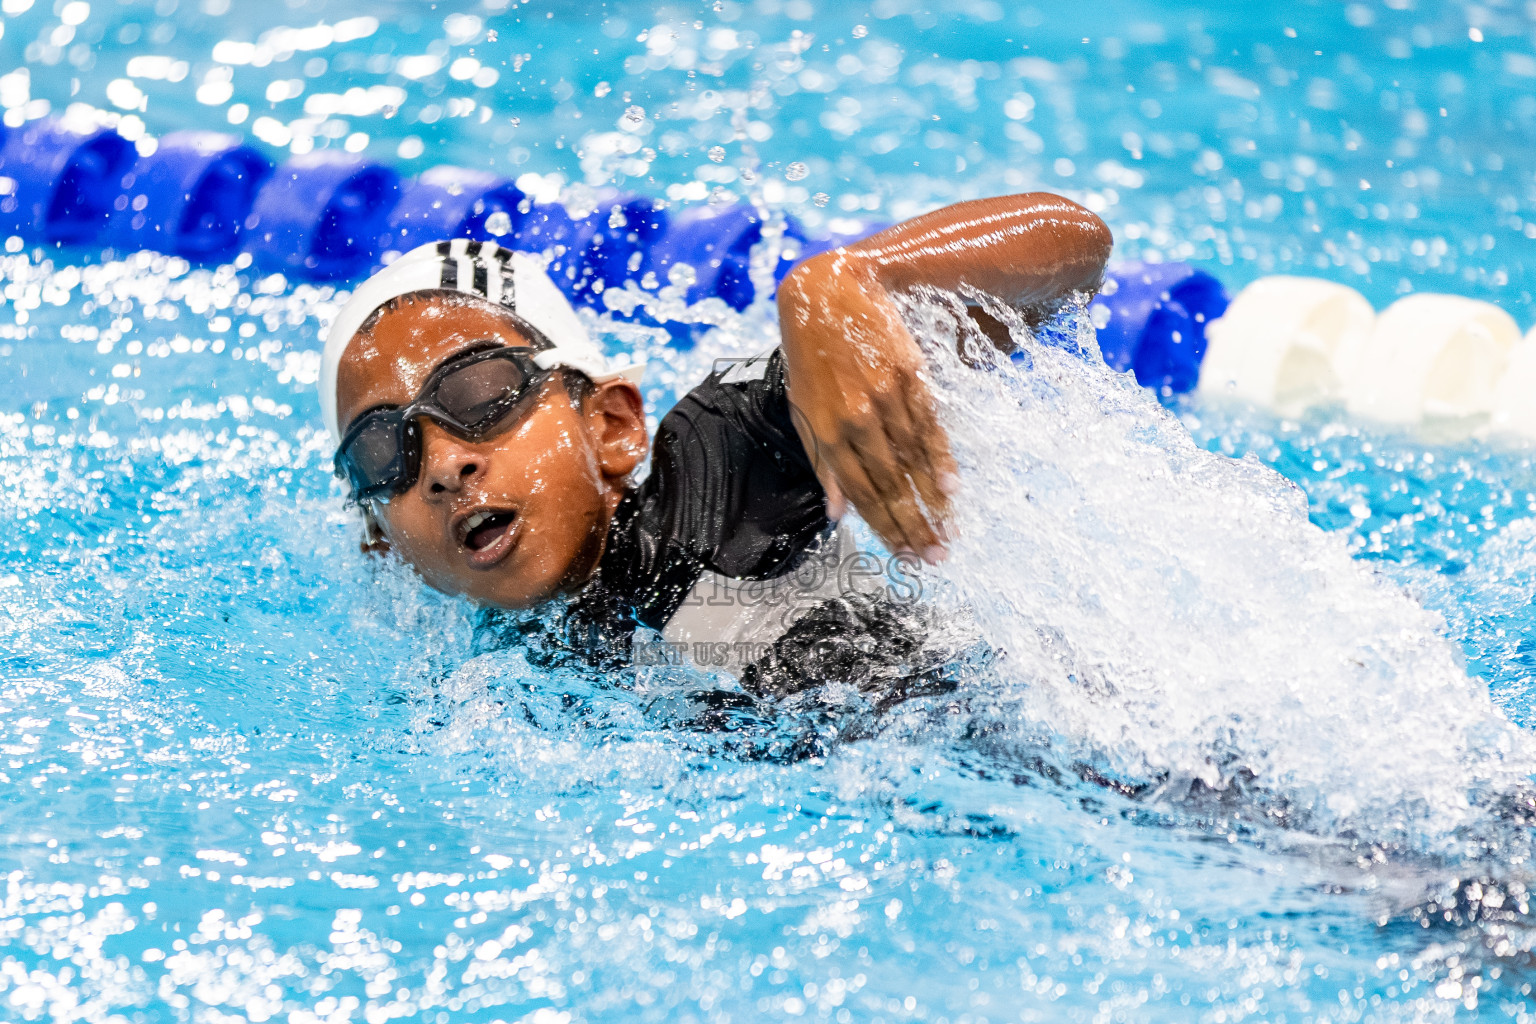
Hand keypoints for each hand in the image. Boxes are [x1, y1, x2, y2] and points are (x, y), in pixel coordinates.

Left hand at [777, 253, 956, 562]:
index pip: (862, 495)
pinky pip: (929, 427)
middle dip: (914, 526)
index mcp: (827, 432)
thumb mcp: (802, 408)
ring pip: (913, 462)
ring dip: (932, 503)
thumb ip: (822, 462)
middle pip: (891, 486)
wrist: (829, 293)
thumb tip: (837, 514)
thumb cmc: (811, 355)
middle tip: (935, 557)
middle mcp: (857, 420)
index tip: (905, 557)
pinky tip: (952, 487)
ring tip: (948, 533)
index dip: (885, 529)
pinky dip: (942, 460)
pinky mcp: (909, 377)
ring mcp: (885, 399)